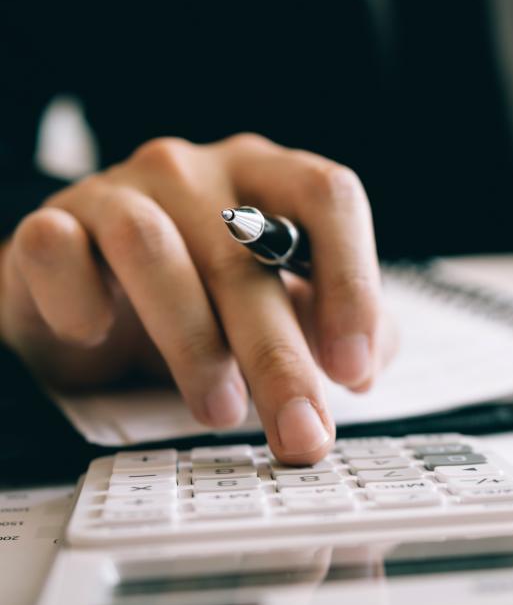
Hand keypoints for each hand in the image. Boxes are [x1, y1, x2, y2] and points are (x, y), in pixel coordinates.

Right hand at [0, 134, 396, 463]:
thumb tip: (368, 363)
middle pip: (247, 253)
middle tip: (300, 431)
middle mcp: (197, 173)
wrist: (89, 294)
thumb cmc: (202, 299)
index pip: (328, 197)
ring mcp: (120, 191)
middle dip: (280, 357)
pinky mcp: (52, 224)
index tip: (354, 369)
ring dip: (192, 342)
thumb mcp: (282, 307)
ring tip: (219, 412)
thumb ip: (340, 325)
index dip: (351, 281)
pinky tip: (95, 336)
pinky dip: (79, 297)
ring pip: (154, 249)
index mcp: (268, 178)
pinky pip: (59, 249)